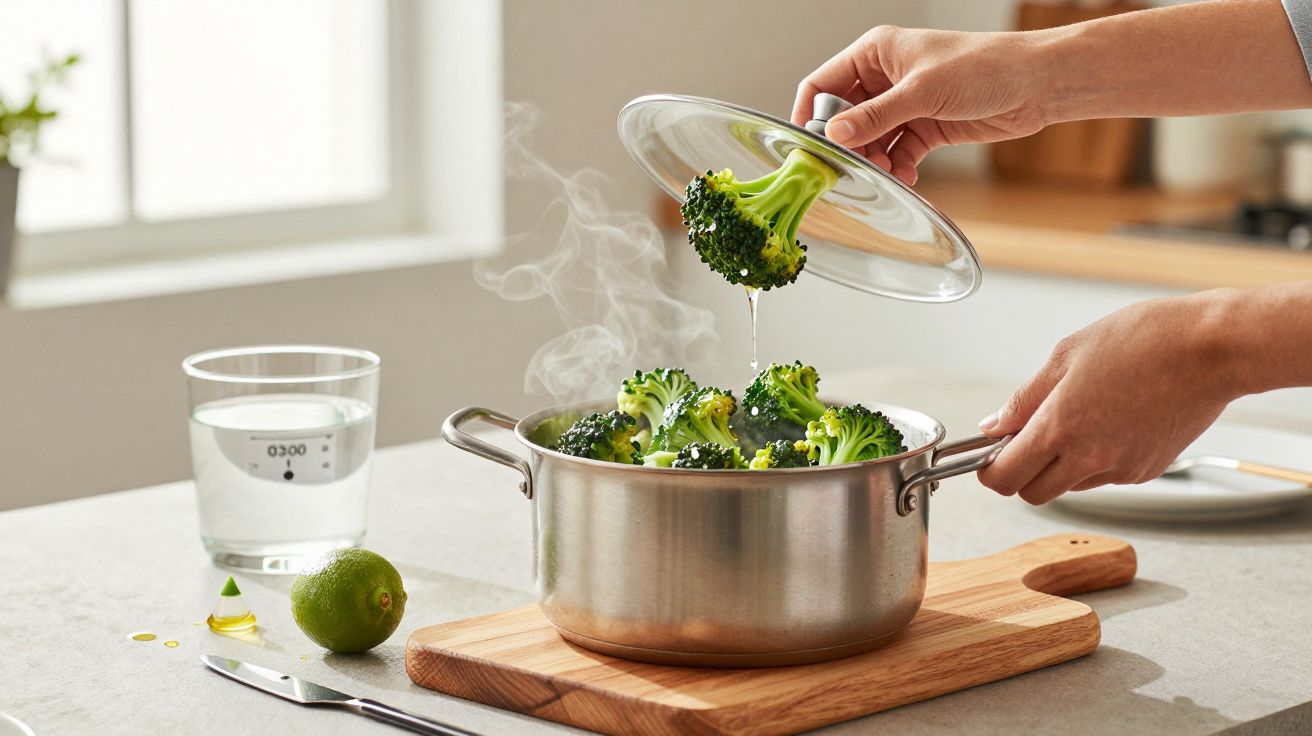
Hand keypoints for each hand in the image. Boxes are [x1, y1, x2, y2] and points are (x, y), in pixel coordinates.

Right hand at [791, 26, 1049, 184]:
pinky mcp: (925, 127)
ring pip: (871, 139)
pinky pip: (897, 152)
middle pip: (845, 117)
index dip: (812, 114)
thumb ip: (875, 116)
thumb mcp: (921, 91)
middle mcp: (885, 78)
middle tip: (851, 168)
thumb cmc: (983, 66)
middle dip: (848, 145)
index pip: (823, 84)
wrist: (1034, 84)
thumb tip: (836, 134)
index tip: (810, 146)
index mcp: (875, 54)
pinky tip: (907, 176)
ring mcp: (905, 104)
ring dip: (874, 159)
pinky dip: (898, 166)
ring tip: (885, 172)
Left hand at [975, 290, 1245, 504]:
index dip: (989, 470)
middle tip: (1027, 438)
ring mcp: (1122, 469)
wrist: (1213, 349)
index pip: (1005, 478)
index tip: (989, 454)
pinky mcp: (1147, 471)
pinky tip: (1110, 421)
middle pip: (1032, 493)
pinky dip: (1096, 459)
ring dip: (1060, 465)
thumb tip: (993, 426)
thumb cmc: (1145, 340)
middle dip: (1021, 472)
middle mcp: (1090, 458)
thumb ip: (1024, 399)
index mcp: (1061, 428)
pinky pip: (1105, 476)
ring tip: (1079, 417)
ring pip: (1070, 486)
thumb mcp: (1066, 355)